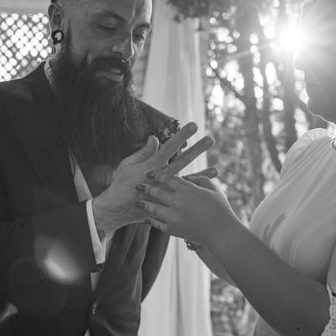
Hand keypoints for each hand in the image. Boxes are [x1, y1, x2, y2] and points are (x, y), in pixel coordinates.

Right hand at [92, 122, 213, 232]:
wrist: (117, 209)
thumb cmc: (121, 184)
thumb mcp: (127, 165)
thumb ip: (143, 152)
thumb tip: (155, 138)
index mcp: (152, 165)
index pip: (170, 146)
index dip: (182, 136)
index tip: (193, 126)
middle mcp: (162, 177)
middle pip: (183, 160)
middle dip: (197, 149)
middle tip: (211, 139)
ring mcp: (166, 189)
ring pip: (188, 178)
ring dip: (203, 173)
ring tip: (218, 169)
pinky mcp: (167, 200)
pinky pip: (184, 195)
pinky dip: (196, 189)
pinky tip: (208, 185)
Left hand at [136, 172, 239, 247]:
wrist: (222, 233)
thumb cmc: (220, 209)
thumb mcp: (213, 189)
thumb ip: (199, 179)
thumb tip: (185, 177)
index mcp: (187, 189)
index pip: (167, 179)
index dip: (158, 175)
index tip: (151, 173)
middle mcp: (177, 201)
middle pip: (156, 191)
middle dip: (146, 188)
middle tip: (138, 185)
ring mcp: (173, 216)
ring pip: (153, 208)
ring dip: (145, 204)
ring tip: (139, 202)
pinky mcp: (172, 230)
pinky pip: (157, 223)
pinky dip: (152, 220)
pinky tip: (148, 218)